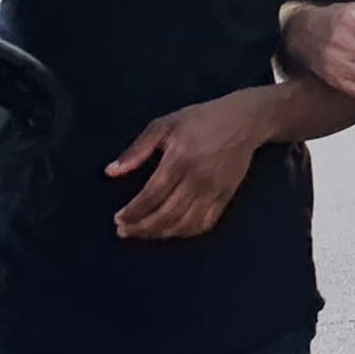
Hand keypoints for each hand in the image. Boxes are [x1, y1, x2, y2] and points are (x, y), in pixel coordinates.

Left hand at [108, 91, 268, 239]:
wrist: (244, 121)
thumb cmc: (200, 120)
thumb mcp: (164, 125)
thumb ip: (137, 150)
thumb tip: (111, 172)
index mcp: (179, 159)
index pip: (151, 196)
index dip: (133, 212)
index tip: (118, 219)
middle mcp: (197, 179)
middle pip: (166, 214)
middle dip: (142, 228)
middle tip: (124, 231)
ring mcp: (214, 190)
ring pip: (185, 224)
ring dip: (161, 234)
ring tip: (144, 233)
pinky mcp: (226, 196)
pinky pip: (205, 223)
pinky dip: (186, 232)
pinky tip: (172, 231)